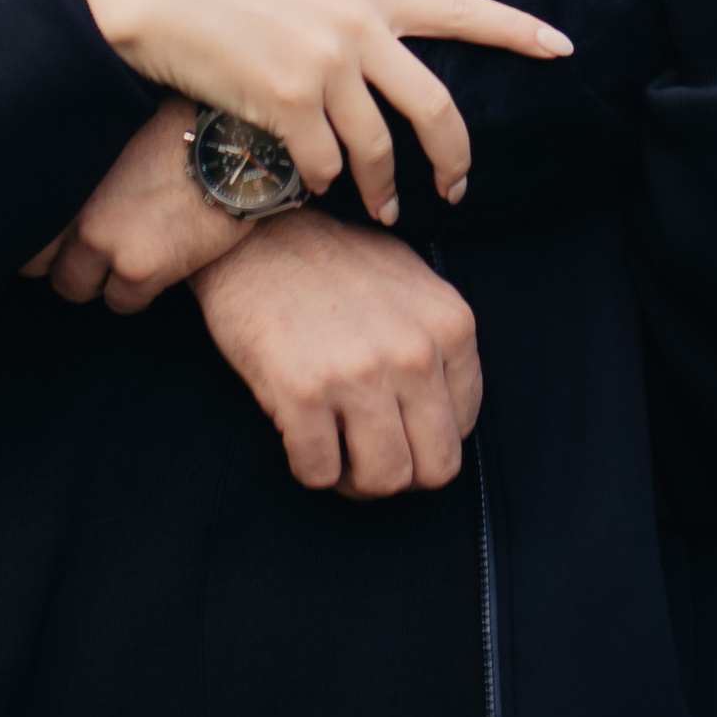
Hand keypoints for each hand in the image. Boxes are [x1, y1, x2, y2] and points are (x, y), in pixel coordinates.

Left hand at [30, 98, 250, 309]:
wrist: (237, 144)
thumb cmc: (183, 126)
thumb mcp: (117, 125)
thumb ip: (85, 157)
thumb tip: (67, 178)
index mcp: (62, 169)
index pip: (19, 223)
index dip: (40, 233)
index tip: (59, 234)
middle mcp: (71, 206)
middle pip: (38, 264)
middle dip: (65, 259)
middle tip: (98, 247)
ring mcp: (102, 239)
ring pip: (76, 288)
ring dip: (100, 277)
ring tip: (131, 252)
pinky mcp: (139, 268)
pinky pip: (121, 302)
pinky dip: (138, 291)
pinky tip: (160, 262)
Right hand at [74, 0, 571, 226]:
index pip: (461, 8)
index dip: (516, 31)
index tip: (562, 48)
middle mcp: (356, 25)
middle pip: (436, 107)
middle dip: (455, 159)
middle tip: (457, 189)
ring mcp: (323, 65)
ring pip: (378, 148)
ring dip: (382, 188)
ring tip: (381, 207)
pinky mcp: (287, 103)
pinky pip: (326, 163)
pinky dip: (327, 180)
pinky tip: (318, 180)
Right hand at [192, 210, 482, 497]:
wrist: (254, 235)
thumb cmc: (332, 260)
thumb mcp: (411, 282)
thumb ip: (438, 342)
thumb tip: (447, 414)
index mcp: (451, 325)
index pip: (462, 429)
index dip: (425, 439)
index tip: (394, 427)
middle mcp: (415, 352)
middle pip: (435, 469)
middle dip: (400, 473)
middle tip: (366, 454)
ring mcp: (359, 374)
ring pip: (384, 481)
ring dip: (355, 479)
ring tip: (335, 447)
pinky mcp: (302, 392)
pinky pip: (319, 473)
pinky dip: (309, 466)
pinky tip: (299, 433)